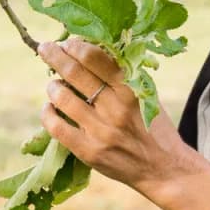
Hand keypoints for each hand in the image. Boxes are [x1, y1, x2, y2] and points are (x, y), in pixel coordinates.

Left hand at [38, 37, 193, 193]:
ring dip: (52, 86)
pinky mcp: (89, 152)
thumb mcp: (146, 95)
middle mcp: (115, 107)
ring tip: (53, 84)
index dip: (75, 46)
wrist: (164, 168)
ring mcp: (101, 131)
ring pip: (62, 98)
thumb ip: (121, 75)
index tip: (67, 42)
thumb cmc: (153, 126)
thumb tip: (88, 50)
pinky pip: (57, 127)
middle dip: (55, 56)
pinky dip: (48, 113)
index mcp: (131, 88)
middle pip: (75, 73)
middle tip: (45, 48)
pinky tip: (50, 108)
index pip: (94, 57)